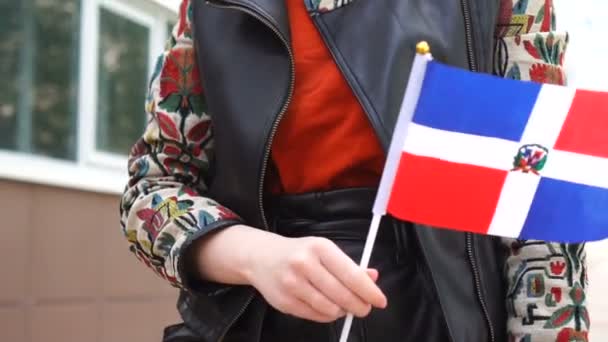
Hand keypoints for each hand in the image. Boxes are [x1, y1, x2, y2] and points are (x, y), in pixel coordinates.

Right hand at [245, 234, 386, 322]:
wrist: (261, 256)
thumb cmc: (298, 253)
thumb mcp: (324, 250)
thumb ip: (349, 265)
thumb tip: (372, 277)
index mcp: (319, 248)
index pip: (351, 275)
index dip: (369, 291)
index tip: (380, 301)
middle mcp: (304, 264)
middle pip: (342, 295)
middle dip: (359, 306)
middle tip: (365, 308)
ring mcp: (292, 284)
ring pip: (330, 309)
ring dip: (342, 311)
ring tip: (343, 305)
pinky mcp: (285, 302)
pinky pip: (316, 316)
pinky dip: (327, 315)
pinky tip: (327, 307)